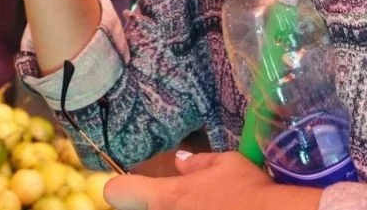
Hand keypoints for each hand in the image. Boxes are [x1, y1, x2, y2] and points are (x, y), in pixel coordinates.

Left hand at [105, 152, 319, 209]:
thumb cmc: (248, 191)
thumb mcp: (227, 164)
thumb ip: (198, 163)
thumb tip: (180, 160)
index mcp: (166, 197)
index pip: (117, 191)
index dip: (122, 188)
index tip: (132, 189)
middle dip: (151, 208)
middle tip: (176, 203)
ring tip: (201, 207)